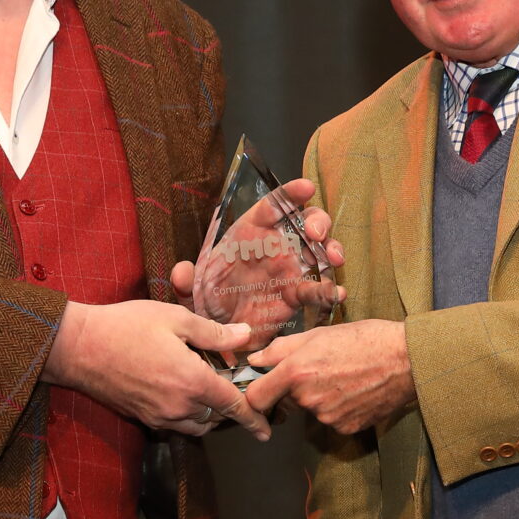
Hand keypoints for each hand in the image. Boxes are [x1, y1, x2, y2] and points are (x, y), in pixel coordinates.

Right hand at [45, 299, 270, 439]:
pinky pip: (175, 423)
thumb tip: (246, 337)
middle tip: (227, 379)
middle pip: (217, 417)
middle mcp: (179, 407)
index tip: (266, 430)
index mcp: (193, 382)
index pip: (234, 405)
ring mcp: (159, 416)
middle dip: (227, 404)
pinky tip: (178, 388)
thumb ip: (214, 333)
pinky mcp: (143, 417)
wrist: (78, 347)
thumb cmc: (126, 326)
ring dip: (207, 411)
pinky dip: (186, 413)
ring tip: (203, 384)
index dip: (253, 418)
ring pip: (197, 424)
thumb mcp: (175, 319)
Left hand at [169, 178, 345, 302]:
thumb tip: (181, 271)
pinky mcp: (297, 295)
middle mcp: (275, 246)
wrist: (217, 331)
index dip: (289, 194)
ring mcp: (291, 269)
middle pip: (305, 222)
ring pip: (320, 249)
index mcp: (250, 233)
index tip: (305, 187)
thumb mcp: (191, 291)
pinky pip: (318, 289)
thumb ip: (185, 281)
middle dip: (317, 221)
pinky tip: (337, 292)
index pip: (272, 206)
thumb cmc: (207, 300)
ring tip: (334, 257)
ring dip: (332, 248)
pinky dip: (330, 289)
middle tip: (315, 233)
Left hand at [242, 320, 414, 433]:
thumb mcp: (319, 334)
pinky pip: (332, 420)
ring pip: (312, 410)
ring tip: (344, 376)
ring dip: (320, 397)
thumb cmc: (365, 339)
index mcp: (297, 373)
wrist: (407, 360)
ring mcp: (328, 418)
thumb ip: (281, 349)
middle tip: (321, 368)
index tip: (264, 387)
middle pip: (287, 402)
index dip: (257, 393)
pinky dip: (339, 408)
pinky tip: (355, 390)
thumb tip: (255, 360)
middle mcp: (309, 400)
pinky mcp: (346, 428)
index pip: (256, 398)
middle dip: (296, 388)